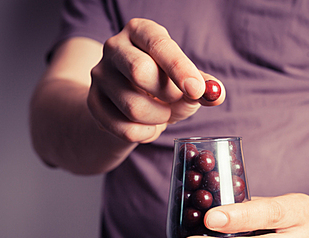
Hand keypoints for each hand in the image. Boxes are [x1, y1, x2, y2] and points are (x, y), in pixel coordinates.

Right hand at [87, 18, 224, 143]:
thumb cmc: (161, 84)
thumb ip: (202, 86)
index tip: (196, 90)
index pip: (159, 45)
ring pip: (133, 106)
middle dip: (168, 95)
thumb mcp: (184, 80)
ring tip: (164, 115)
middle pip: (139, 71)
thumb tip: (215, 94)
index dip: (179, 68)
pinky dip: (145, 134)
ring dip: (159, 118)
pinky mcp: (93, 103)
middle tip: (177, 101)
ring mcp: (100, 75)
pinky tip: (149, 127)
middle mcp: (114, 47)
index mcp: (140, 31)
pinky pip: (123, 128)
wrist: (126, 104)